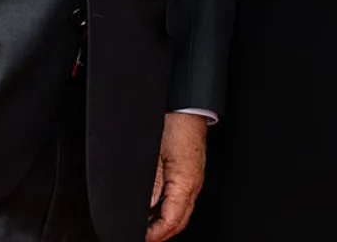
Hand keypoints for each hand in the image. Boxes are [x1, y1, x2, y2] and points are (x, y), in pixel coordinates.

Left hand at [147, 112, 207, 240]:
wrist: (188, 107)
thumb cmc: (174, 124)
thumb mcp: (155, 154)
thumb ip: (153, 183)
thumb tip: (147, 206)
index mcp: (185, 182)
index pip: (172, 220)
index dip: (156, 233)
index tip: (142, 237)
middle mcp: (193, 184)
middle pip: (180, 221)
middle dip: (162, 233)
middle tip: (143, 236)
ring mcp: (194, 179)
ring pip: (182, 212)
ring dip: (165, 223)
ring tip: (146, 226)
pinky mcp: (192, 173)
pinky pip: (183, 200)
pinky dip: (169, 210)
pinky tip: (155, 208)